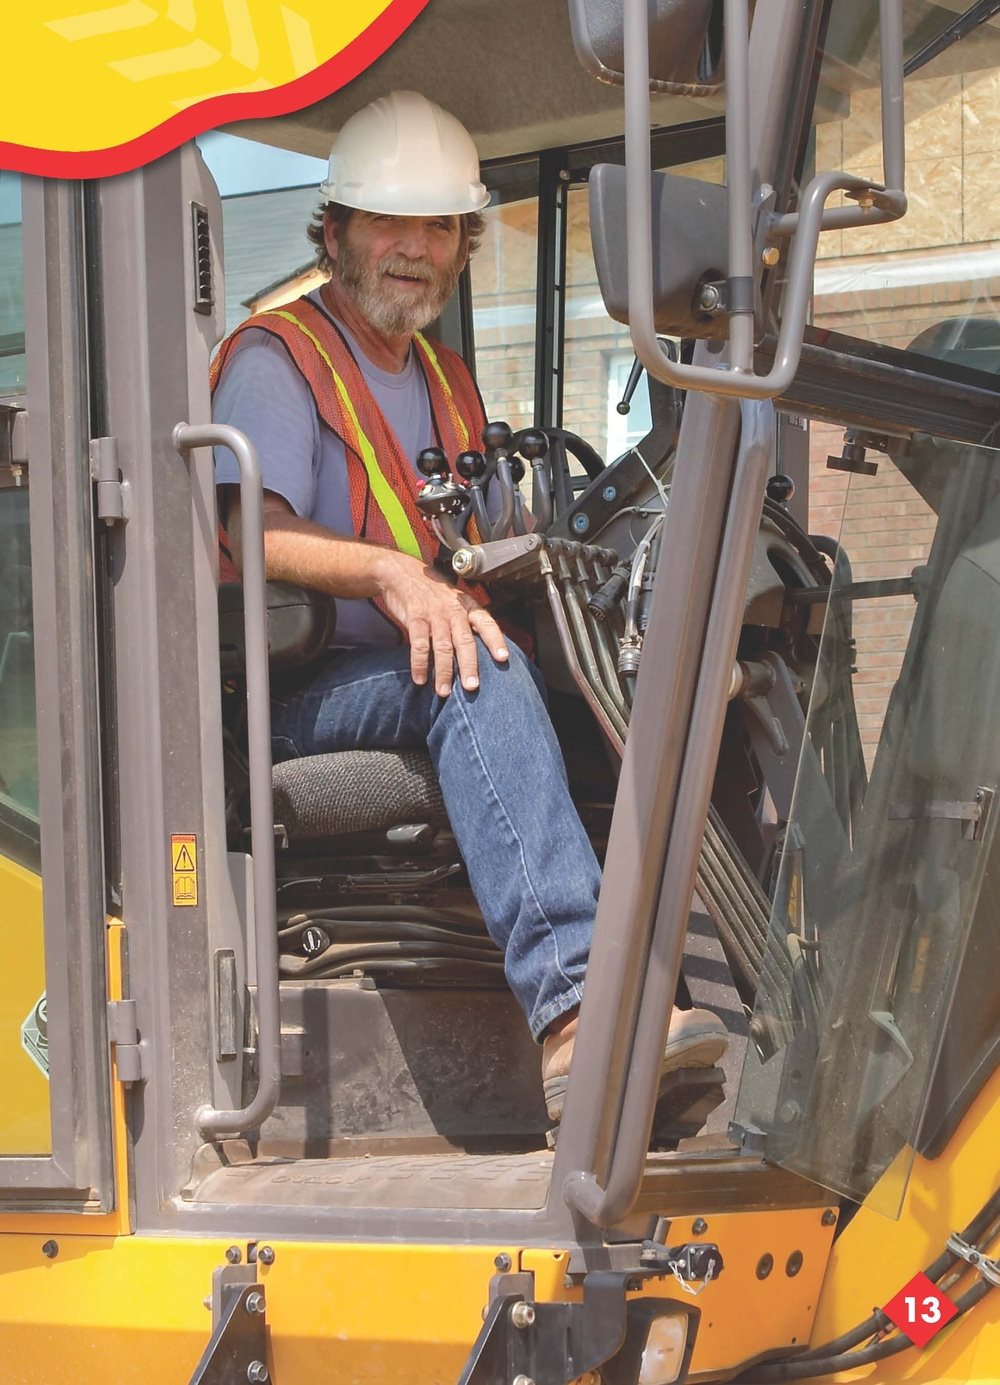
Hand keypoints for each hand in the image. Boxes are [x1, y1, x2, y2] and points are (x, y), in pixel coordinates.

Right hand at [374, 552, 508, 695]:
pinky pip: (419, 644)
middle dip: (469, 665)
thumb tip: (478, 649)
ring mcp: (434, 613)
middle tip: (472, 687)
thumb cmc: (430, 590)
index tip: (503, 658)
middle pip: (465, 641)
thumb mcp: (453, 599)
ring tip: (444, 692)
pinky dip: (419, 663)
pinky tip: (420, 678)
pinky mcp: (415, 617)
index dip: (496, 640)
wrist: (401, 572)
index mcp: (466, 605)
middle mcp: (453, 610)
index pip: (487, 623)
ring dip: (444, 671)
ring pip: (442, 646)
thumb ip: (465, 621)